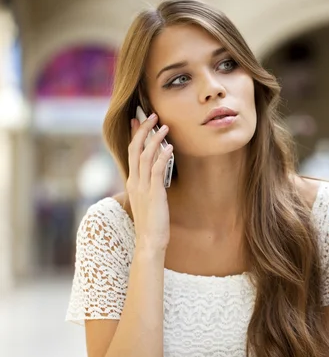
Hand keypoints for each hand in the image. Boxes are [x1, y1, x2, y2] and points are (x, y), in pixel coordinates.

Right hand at [127, 114, 172, 250]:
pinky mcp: (154, 193)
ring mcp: (143, 187)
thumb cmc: (151, 224)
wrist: (149, 241)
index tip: (137, 120)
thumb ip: (149, 187)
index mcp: (132, 182)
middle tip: (152, 115)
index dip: (135, 135)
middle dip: (143, 130)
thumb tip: (156, 176)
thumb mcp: (147, 201)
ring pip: (145, 156)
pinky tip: (170, 147)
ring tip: (164, 126)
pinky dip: (163, 156)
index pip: (131, 153)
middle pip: (135, 149)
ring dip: (155, 139)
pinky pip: (157, 169)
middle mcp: (135, 182)